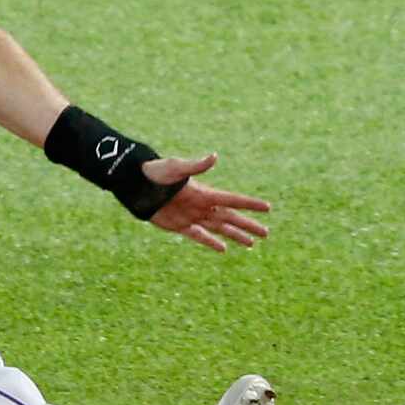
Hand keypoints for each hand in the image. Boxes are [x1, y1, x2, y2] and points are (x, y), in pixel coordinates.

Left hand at [139, 152, 271, 252]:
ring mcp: (192, 216)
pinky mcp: (180, 226)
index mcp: (205, 193)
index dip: (250, 204)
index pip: (233, 200)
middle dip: (248, 225)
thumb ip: (196, 165)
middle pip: (231, 218)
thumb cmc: (156, 173)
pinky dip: (211, 242)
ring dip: (236, 236)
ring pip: (220, 229)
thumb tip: (214, 156)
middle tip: (266, 233)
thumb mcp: (176, 168)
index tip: (267, 207)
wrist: (136, 184)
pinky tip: (223, 248)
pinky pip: (200, 236)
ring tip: (251, 244)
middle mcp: (202, 206)